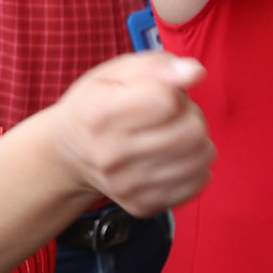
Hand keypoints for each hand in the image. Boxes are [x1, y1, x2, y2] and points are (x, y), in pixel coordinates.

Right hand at [48, 54, 212, 216]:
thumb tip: (196, 73)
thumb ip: (160, 66)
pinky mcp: (143, 205)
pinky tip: (173, 157)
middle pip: (191, 132)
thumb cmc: (100, 102)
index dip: (173, 91)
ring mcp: (126, 186)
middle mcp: (109, 155)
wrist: (70, 154)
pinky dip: (196, 165)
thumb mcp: (119, 72)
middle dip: (192, 115)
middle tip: (172, 115)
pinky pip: (199, 182)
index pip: (167, 100)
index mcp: (99, 114)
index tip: (158, 94)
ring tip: (172, 135)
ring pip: (201, 157)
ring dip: (198, 141)